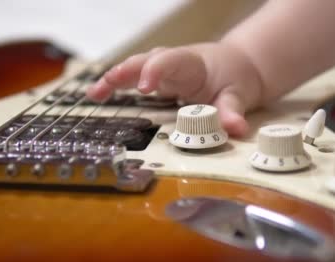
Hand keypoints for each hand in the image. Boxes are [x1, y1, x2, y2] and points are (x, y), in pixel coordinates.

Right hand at [86, 43, 262, 136]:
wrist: (236, 65)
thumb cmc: (235, 77)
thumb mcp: (240, 94)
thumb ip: (233, 111)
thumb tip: (235, 128)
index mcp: (192, 64)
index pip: (170, 61)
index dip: (155, 71)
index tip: (145, 87)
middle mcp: (173, 62)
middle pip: (146, 61)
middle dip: (127, 72)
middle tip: (110, 84)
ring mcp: (163, 69)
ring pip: (135, 67)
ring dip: (114, 79)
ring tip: (94, 94)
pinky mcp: (157, 78)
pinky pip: (134, 78)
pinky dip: (116, 85)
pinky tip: (97, 95)